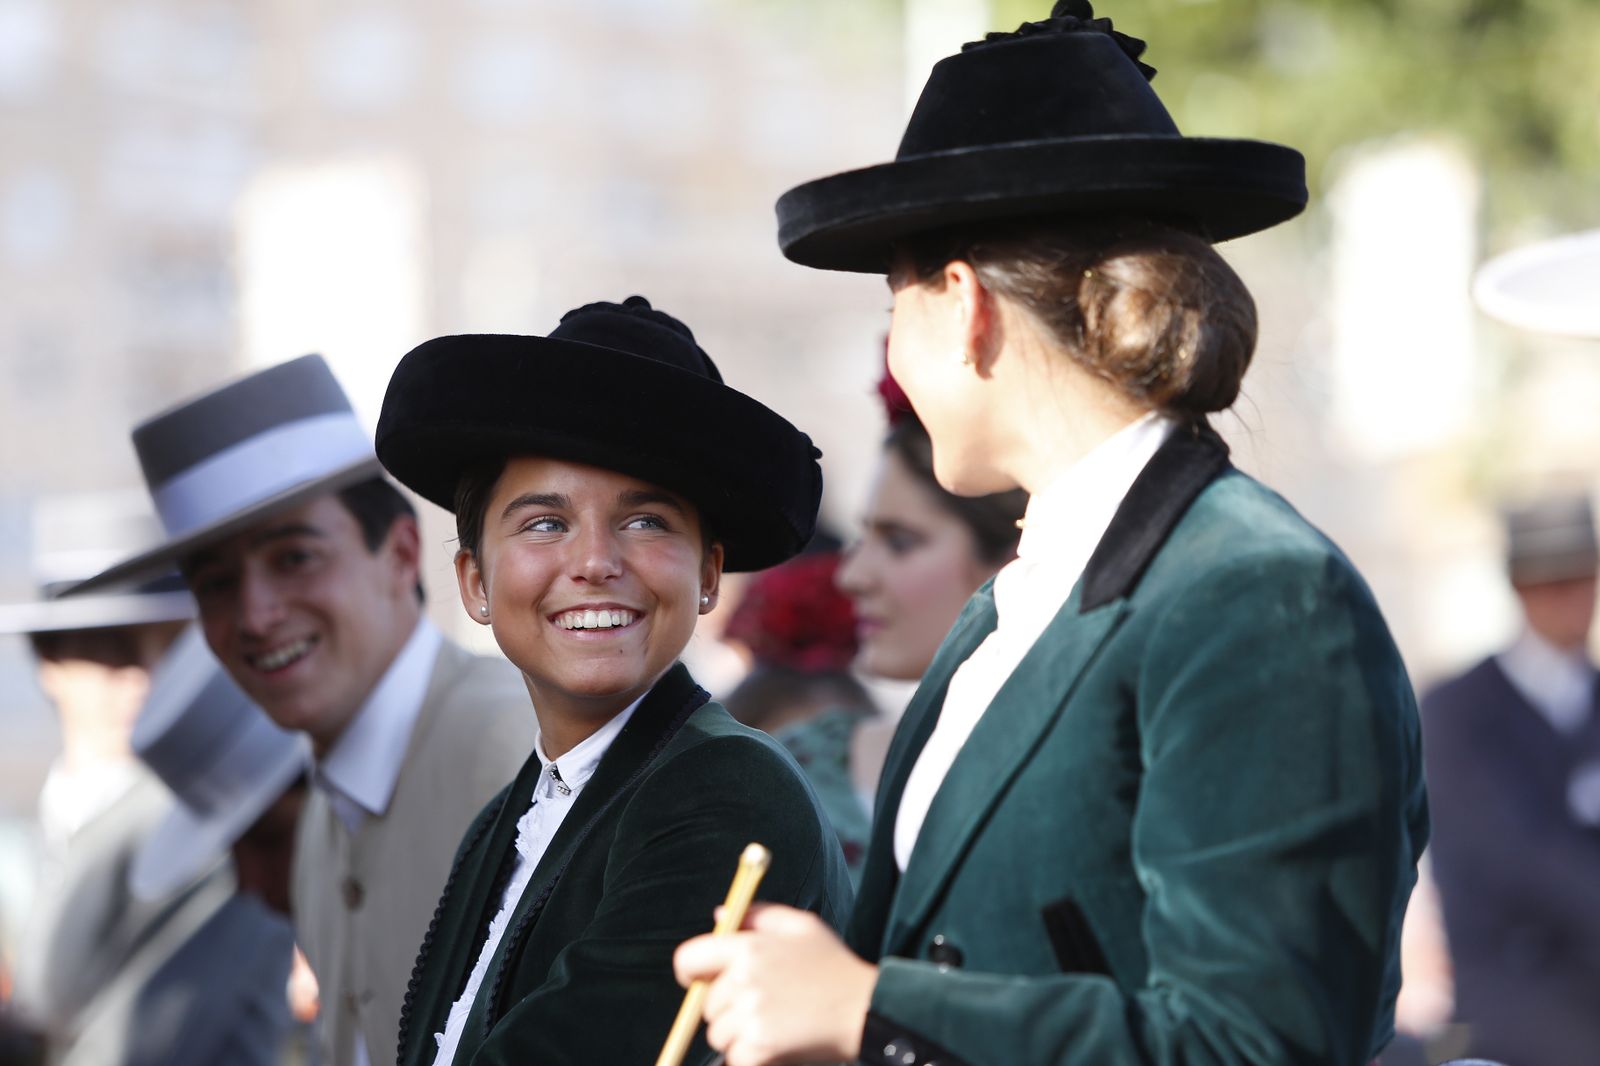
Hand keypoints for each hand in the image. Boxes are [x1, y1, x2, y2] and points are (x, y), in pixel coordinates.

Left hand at [673, 903, 876, 1065]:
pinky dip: (752, 1058)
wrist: (866, 1010)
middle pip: (706, 1004)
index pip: (688, 958)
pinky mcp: (759, 1047)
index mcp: (749, 947)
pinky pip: (734, 1058)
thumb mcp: (802, 927)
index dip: (689, 973)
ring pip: (718, 1034)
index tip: (697, 982)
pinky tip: (778, 1046)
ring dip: (739, 1036)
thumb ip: (759, 915)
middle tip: (763, 1009)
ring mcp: (750, 1015)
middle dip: (727, 1010)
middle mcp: (744, 979)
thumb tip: (719, 915)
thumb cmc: (834, 967)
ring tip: (776, 1026)